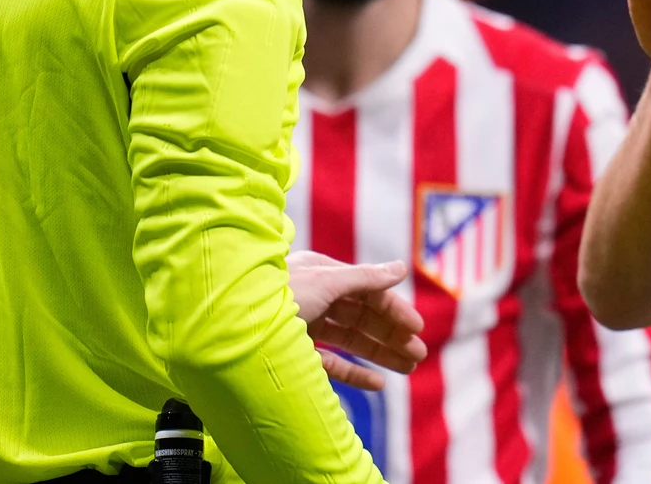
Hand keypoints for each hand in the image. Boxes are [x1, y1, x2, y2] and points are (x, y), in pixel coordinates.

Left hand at [288, 252, 428, 390]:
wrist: (231, 327)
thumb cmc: (276, 295)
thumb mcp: (325, 281)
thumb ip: (365, 278)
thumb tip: (402, 268)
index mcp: (321, 275)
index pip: (367, 292)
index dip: (394, 310)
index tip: (417, 328)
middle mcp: (315, 299)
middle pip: (362, 318)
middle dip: (392, 336)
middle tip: (419, 354)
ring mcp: (304, 328)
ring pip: (350, 341)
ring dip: (380, 354)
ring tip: (409, 368)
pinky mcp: (295, 355)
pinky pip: (331, 365)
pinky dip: (354, 373)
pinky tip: (378, 383)